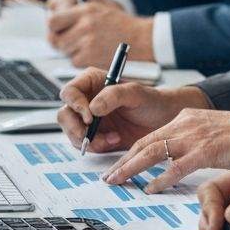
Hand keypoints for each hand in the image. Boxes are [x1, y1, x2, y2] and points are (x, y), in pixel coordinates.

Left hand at [47, 1, 153, 66]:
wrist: (141, 38)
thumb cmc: (121, 24)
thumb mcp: (100, 6)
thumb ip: (76, 8)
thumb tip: (52, 9)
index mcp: (86, 10)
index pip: (53, 20)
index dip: (53, 27)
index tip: (58, 29)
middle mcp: (84, 26)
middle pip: (55, 39)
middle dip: (61, 41)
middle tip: (70, 40)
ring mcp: (87, 43)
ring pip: (65, 51)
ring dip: (72, 50)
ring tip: (88, 45)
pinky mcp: (90, 58)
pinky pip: (74, 61)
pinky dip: (81, 59)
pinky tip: (94, 52)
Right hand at [57, 71, 198, 152]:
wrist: (164, 121)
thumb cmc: (152, 102)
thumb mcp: (136, 93)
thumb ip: (114, 95)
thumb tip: (93, 107)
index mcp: (93, 82)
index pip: (70, 92)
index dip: (75, 105)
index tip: (89, 117)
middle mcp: (87, 100)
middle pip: (65, 115)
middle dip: (76, 128)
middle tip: (91, 136)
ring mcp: (90, 120)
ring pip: (72, 132)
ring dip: (89, 140)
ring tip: (111, 139)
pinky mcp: (96, 136)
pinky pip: (85, 145)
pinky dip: (96, 147)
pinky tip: (114, 141)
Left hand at [101, 109, 229, 191]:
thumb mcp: (211, 132)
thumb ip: (192, 141)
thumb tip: (176, 159)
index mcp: (186, 118)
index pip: (150, 135)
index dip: (130, 151)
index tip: (118, 165)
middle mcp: (185, 123)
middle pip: (144, 142)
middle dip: (123, 161)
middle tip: (108, 177)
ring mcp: (194, 136)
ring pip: (152, 152)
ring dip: (130, 168)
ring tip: (116, 181)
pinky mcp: (205, 151)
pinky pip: (175, 167)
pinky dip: (159, 179)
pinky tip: (149, 188)